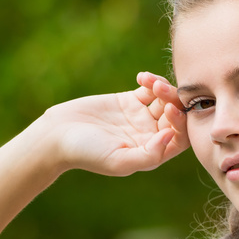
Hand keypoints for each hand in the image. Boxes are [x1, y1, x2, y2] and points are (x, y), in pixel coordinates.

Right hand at [44, 72, 189, 175]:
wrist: (57, 135)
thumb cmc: (87, 153)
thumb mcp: (119, 160)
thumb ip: (149, 155)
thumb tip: (170, 137)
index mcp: (153, 153)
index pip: (181, 137)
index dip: (181, 123)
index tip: (169, 109)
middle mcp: (151, 135)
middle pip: (176, 116)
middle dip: (173, 100)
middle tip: (159, 89)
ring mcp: (142, 117)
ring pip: (166, 100)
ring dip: (164, 88)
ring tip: (149, 82)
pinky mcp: (129, 101)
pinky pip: (150, 89)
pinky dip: (151, 80)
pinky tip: (141, 78)